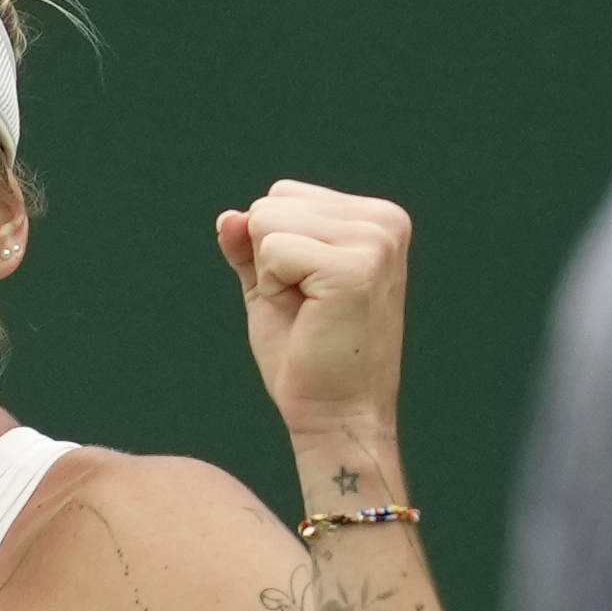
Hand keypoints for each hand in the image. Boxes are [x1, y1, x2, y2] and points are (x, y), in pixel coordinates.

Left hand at [214, 181, 410, 445]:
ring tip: (309, 311)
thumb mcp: (272, 287)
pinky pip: (272, 249)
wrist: (336, 414)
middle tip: (306, 308)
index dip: (271, 250)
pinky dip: (273, 287)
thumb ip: (250, 247)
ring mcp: (375, 240)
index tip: (307, 294)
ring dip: (271, 275)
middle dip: (268, 260)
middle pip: (271, 203)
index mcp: (375, 218)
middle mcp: (384, 220)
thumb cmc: (306, 356)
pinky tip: (308, 316)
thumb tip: (227, 216)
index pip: (282, 195)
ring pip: (267, 220)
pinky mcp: (356, 266)